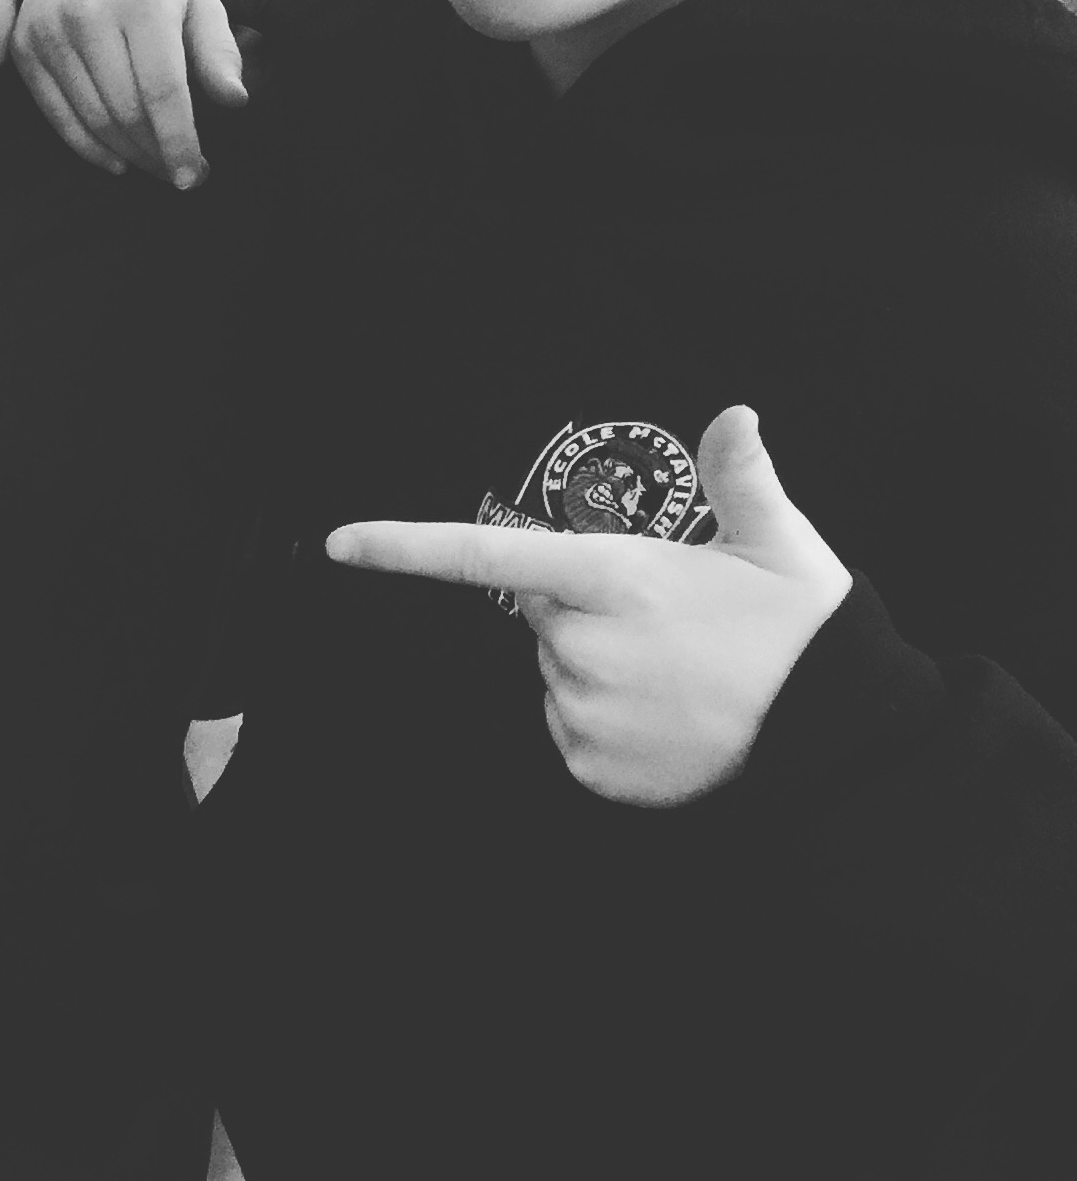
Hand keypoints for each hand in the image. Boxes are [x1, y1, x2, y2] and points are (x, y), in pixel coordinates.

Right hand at [13, 0, 246, 187]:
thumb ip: (218, 51)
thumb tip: (235, 102)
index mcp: (141, 0)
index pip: (162, 90)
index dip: (179, 140)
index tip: (194, 176)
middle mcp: (88, 14)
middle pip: (124, 111)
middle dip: (155, 153)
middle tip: (179, 172)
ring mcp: (49, 31)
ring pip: (90, 118)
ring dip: (126, 153)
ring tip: (153, 164)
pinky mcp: (24, 46)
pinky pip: (56, 114)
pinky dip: (87, 146)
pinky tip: (116, 160)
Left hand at [326, 406, 852, 806]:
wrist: (840, 740)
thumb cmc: (803, 632)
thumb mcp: (779, 545)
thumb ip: (740, 478)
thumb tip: (734, 414)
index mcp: (617, 579)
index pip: (485, 556)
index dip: (405, 546)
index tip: (340, 542)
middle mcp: (586, 647)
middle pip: (542, 614)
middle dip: (586, 610)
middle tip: (666, 622)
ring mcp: (585, 712)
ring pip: (556, 673)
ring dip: (599, 667)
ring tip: (679, 674)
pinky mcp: (591, 766)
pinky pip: (571, 731)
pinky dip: (607, 723)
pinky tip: (669, 719)